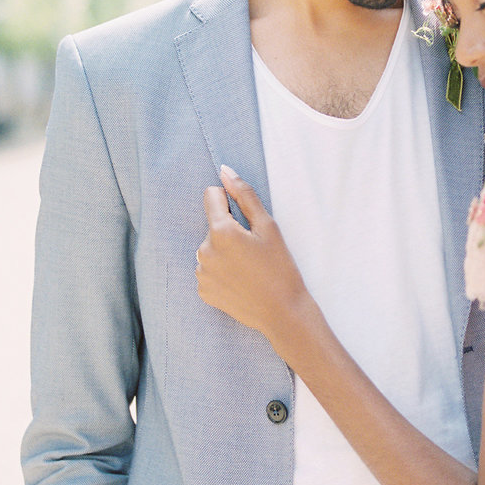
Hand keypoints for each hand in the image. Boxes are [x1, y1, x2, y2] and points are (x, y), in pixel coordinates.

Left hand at [195, 167, 316, 359]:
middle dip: (230, 231)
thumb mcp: (269, 227)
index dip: (230, 202)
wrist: (283, 313)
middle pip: (213, 225)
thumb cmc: (280, 267)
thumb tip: (225, 171)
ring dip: (225, 251)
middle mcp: (204, 251)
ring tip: (249, 268)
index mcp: (220, 232)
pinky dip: (222, 271)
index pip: (212, 196)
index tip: (246, 219)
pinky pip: (209, 269)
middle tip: (255, 251)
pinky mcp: (203, 290)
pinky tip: (241, 281)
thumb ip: (244, 195)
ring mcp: (201, 273)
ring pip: (211, 247)